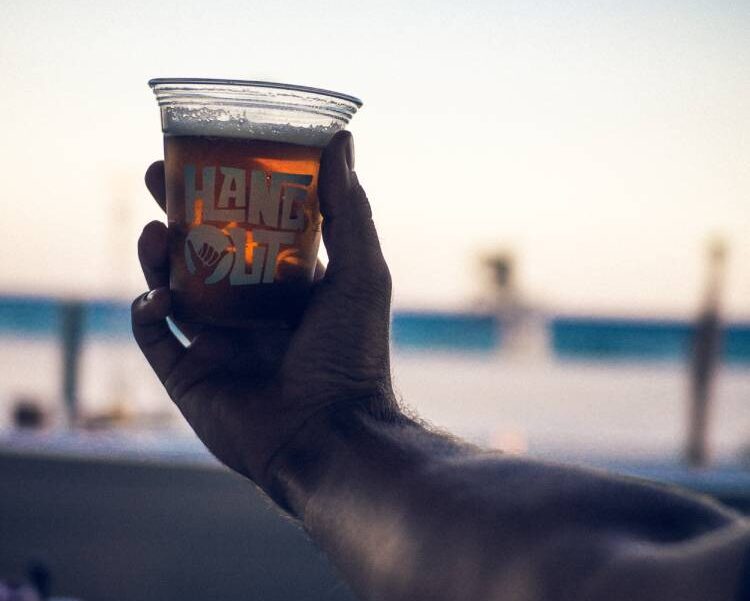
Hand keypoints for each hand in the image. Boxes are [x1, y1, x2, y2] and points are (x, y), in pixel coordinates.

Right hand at [131, 132, 397, 496]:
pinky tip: (158, 299)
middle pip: (199, 252)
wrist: (331, 435)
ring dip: (156, 257)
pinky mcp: (189, 377)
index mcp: (286, 286)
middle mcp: (249, 311)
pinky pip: (155, 338)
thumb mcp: (360, 270)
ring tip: (157, 233)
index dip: (223, 193)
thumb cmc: (352, 353)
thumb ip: (348, 208)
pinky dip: (148, 313)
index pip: (245, 229)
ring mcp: (216, 344)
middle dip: (176, 213)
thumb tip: (339, 138)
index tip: (205, 156)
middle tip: (156, 178)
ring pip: (170, 289)